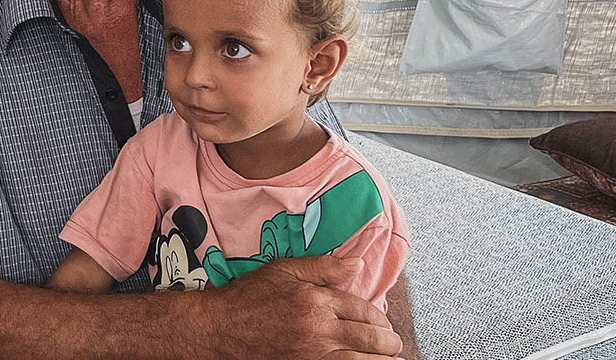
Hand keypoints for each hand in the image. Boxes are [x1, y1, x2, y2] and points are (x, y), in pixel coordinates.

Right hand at [191, 256, 402, 359]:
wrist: (220, 328)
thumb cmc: (249, 298)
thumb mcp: (284, 271)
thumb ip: (323, 267)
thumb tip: (357, 264)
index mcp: (317, 301)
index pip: (364, 310)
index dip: (379, 318)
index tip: (383, 323)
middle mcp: (319, 330)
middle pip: (370, 338)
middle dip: (389, 342)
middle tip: (394, 344)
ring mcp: (313, 354)